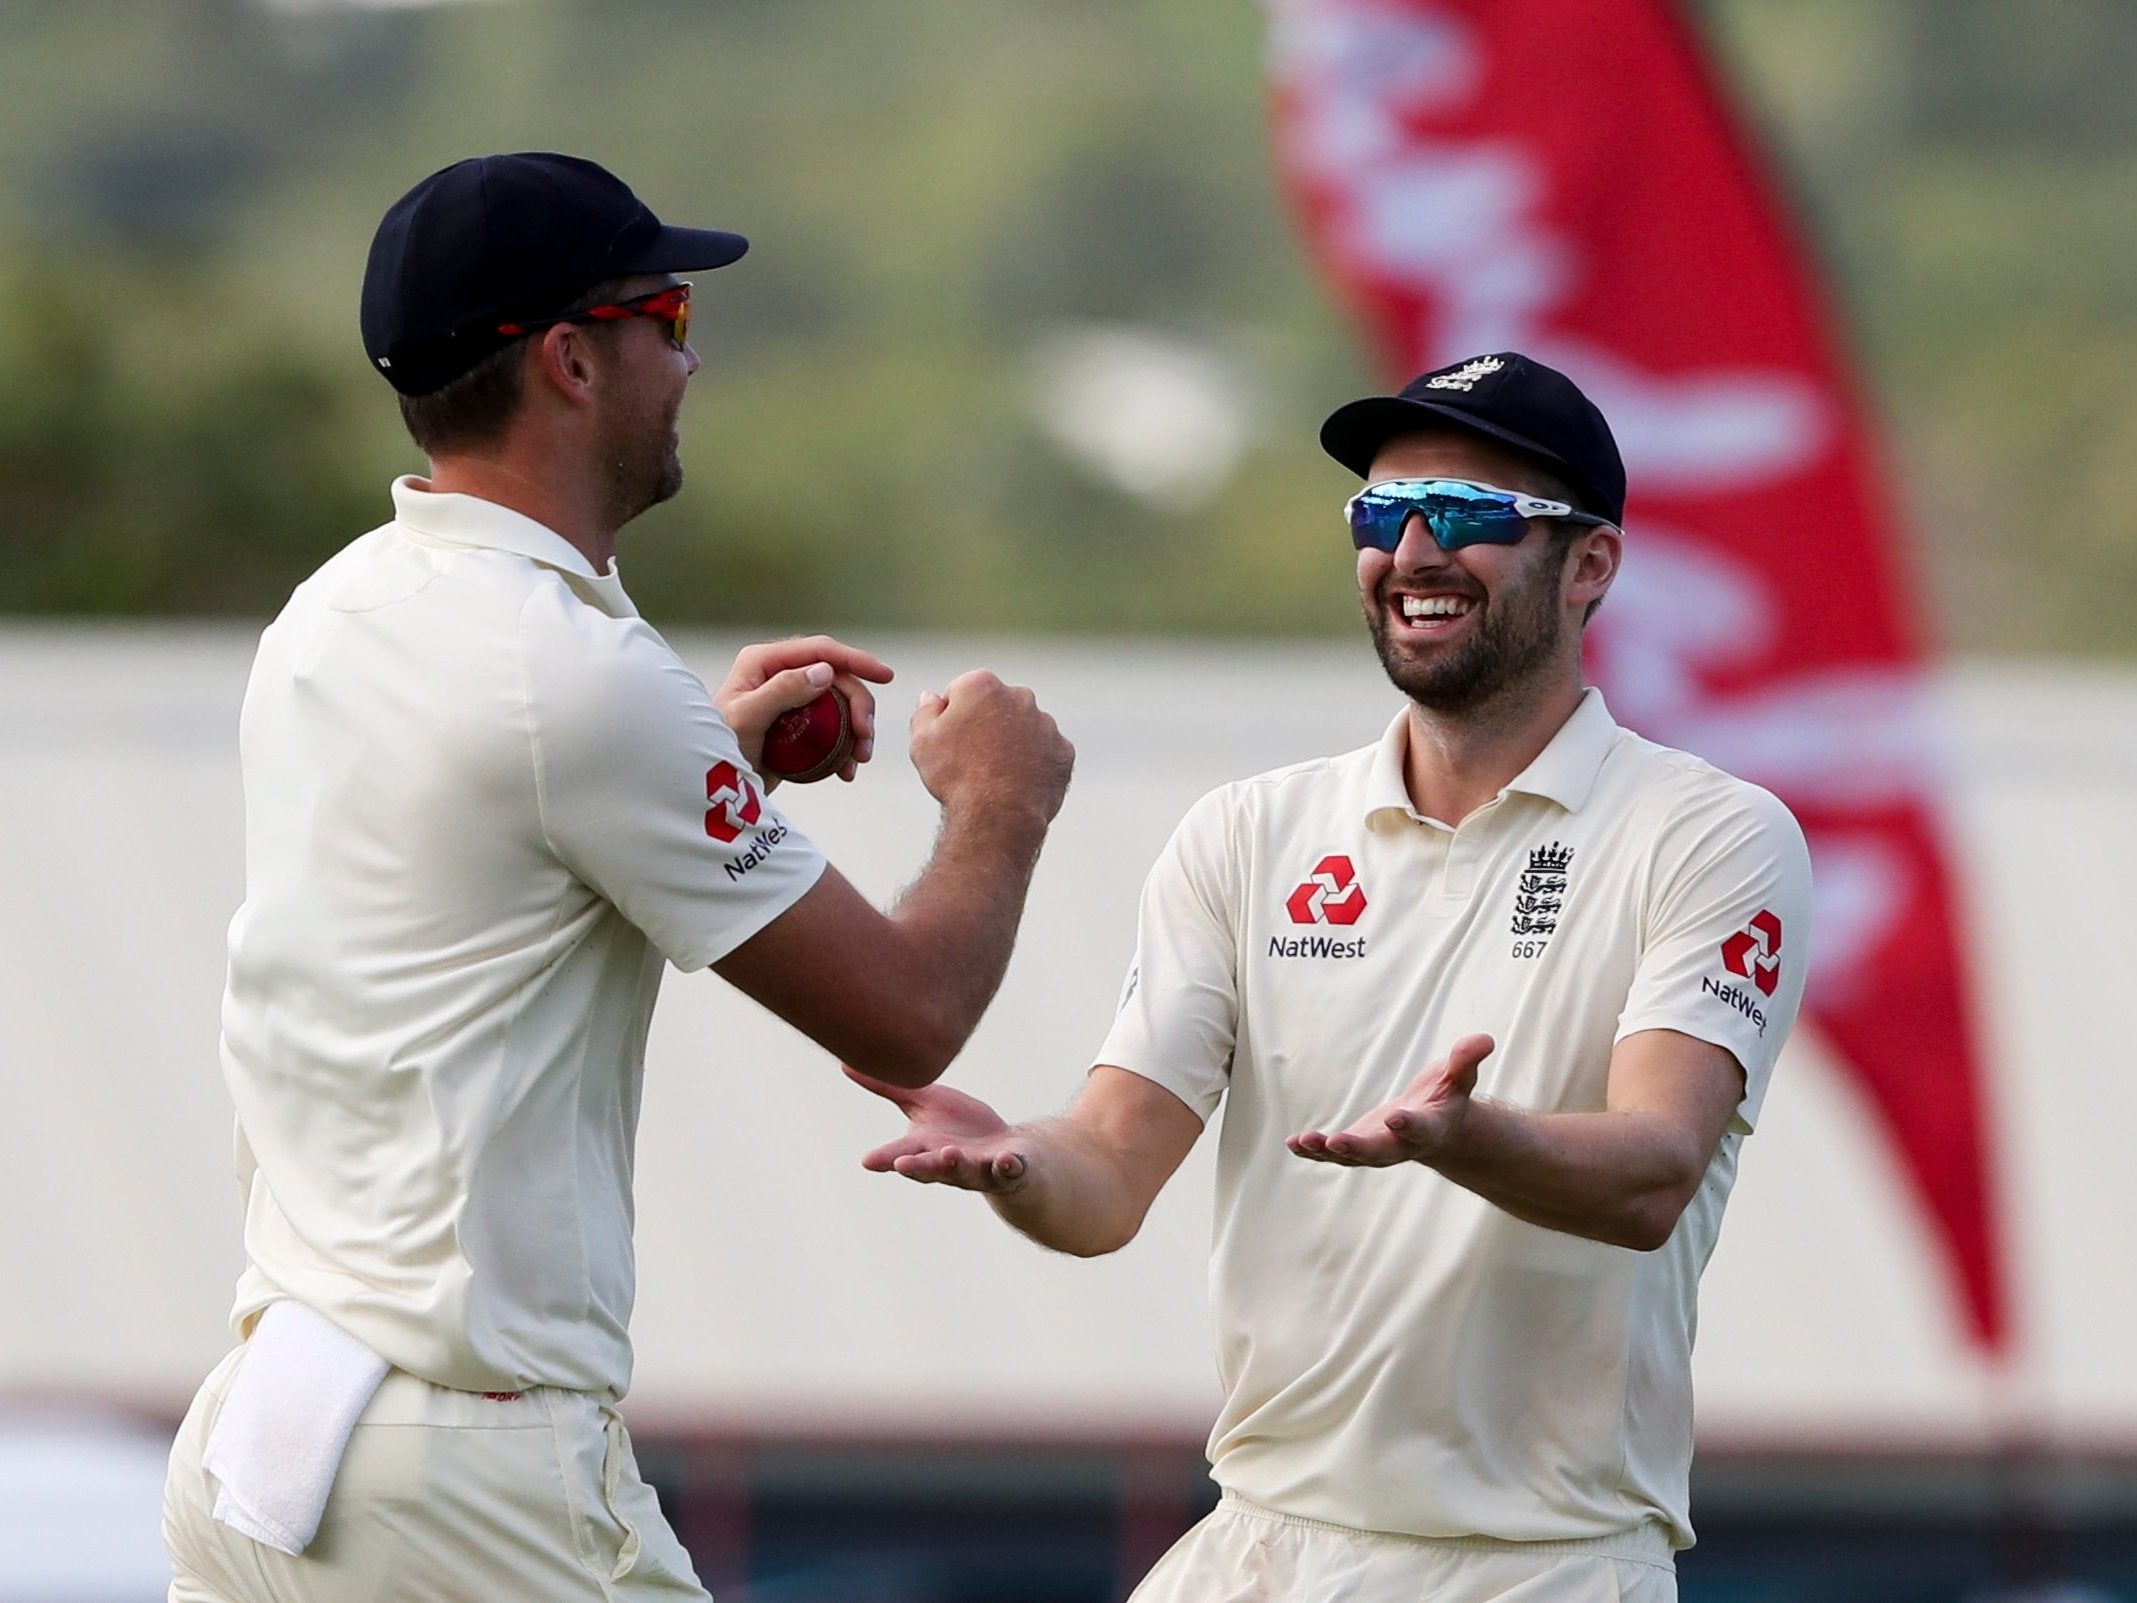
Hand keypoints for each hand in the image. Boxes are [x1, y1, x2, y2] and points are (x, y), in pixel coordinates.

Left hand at [715, 635, 893, 782]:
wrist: (708, 788)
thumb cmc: (716, 748)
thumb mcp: (747, 718)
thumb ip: (782, 691)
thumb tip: (825, 672)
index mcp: (765, 662)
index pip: (820, 651)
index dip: (856, 660)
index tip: (885, 676)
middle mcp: (780, 676)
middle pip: (837, 680)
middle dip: (859, 707)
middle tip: (865, 738)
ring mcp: (791, 702)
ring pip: (840, 706)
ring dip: (857, 730)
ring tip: (859, 758)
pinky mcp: (798, 728)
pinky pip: (833, 730)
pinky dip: (846, 749)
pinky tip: (846, 769)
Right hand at [848, 1066, 1030, 1191]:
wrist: (1009, 1151)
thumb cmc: (960, 1128)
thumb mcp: (925, 1104)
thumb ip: (891, 1089)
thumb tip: (846, 1062)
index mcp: (925, 1147)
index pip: (901, 1154)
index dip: (885, 1159)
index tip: (867, 1161)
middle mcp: (948, 1163)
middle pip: (929, 1168)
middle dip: (917, 1167)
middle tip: (902, 1164)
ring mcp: (979, 1168)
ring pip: (965, 1171)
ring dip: (957, 1165)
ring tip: (950, 1153)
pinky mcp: (1008, 1168)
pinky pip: (1009, 1170)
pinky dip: (1009, 1166)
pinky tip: (1008, 1159)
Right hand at [906, 669, 1074, 826]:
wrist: (998, 815)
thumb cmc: (956, 776)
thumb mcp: (922, 741)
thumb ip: (925, 711)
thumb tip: (931, 697)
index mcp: (983, 685)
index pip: (962, 691)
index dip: (951, 717)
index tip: (950, 741)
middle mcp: (1020, 696)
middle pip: (997, 706)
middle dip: (986, 725)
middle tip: (972, 760)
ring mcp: (1046, 724)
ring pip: (1024, 729)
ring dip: (1012, 744)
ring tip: (996, 776)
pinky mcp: (1063, 751)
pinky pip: (1046, 754)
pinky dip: (1035, 765)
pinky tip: (1018, 784)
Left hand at [1287, 1034, 1494, 1167]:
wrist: (1437, 1129)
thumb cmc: (1447, 1097)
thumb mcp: (1459, 1077)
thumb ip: (1466, 1060)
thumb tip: (1485, 1039)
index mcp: (1430, 1128)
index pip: (1419, 1129)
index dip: (1409, 1125)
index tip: (1395, 1116)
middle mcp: (1402, 1145)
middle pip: (1380, 1152)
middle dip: (1358, 1148)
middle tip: (1337, 1142)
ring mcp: (1377, 1149)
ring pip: (1351, 1157)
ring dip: (1327, 1152)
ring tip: (1303, 1142)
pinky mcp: (1358, 1147)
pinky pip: (1334, 1155)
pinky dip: (1314, 1152)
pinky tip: (1294, 1143)